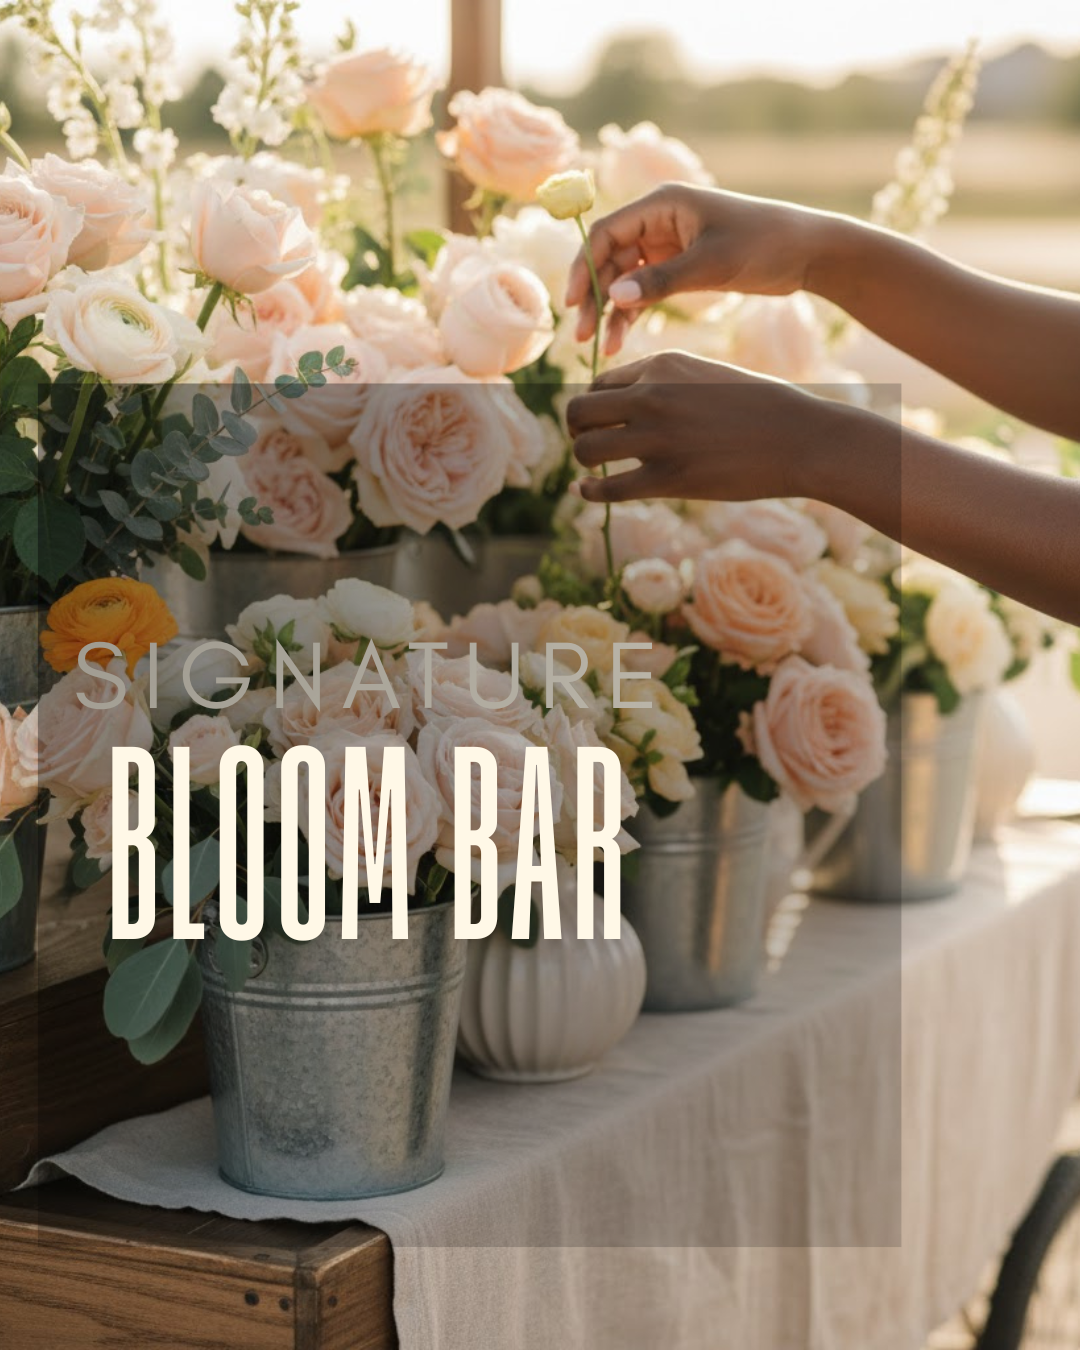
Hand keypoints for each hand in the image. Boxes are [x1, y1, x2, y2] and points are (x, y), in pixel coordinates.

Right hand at [565, 184, 838, 355]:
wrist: (806, 253)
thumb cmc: (763, 244)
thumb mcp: (711, 264)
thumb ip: (661, 282)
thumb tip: (612, 296)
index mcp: (661, 204)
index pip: (606, 234)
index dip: (583, 268)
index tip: (573, 304)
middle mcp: (658, 221)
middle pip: (609, 259)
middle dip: (593, 297)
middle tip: (581, 335)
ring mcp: (667, 245)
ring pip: (624, 280)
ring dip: (611, 312)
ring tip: (603, 347)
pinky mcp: (679, 267)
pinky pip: (644, 291)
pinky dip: (633, 314)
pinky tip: (622, 340)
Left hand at [566, 350, 844, 504]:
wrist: (801, 438)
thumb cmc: (760, 408)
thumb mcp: (706, 376)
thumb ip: (666, 384)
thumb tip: (627, 404)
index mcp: (662, 364)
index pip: (599, 382)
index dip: (594, 404)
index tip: (599, 421)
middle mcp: (652, 395)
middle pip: (579, 410)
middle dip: (576, 428)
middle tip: (585, 442)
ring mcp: (657, 438)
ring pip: (586, 448)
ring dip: (583, 460)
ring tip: (592, 468)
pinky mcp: (667, 478)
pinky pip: (607, 487)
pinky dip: (590, 491)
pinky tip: (587, 491)